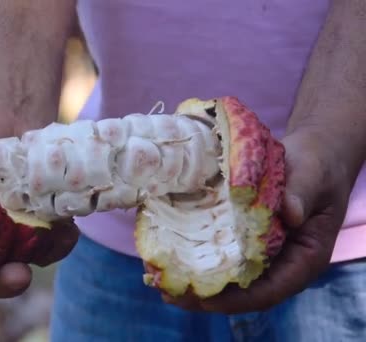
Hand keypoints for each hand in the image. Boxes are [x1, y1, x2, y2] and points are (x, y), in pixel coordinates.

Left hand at [157, 127, 356, 313]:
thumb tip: (289, 213)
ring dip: (194, 281)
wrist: (312, 154)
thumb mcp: (314, 174)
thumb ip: (302, 192)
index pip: (271, 290)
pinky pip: (220, 253)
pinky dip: (195, 257)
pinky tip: (167, 255)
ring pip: (227, 277)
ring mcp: (260, 252)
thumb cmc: (317, 166)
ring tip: (159, 280)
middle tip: (170, 293)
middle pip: (242, 291)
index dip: (238, 299)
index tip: (206, 300)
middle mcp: (280, 262)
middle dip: (206, 296)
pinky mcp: (243, 237)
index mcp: (304, 258)